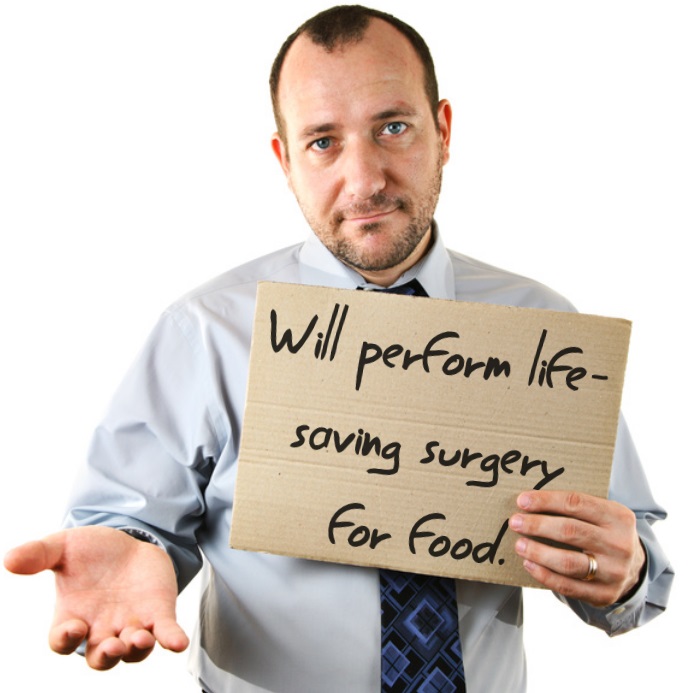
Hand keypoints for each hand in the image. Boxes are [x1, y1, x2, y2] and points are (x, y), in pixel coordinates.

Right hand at [4, 526, 188, 668]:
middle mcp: (101, 628)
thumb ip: (39, 554)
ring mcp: (132, 624)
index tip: (74, 627)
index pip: (64, 642)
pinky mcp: (158, 615)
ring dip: (136, 649)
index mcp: (73, 617)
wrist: (130, 541)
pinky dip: (172, 640)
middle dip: (106, 656)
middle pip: (100, 658)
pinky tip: (178, 643)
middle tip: (112, 646)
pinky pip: (165, 634)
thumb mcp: (64, 547)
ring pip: (132, 653)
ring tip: (139, 638)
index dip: (67, 640)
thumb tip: (9, 560)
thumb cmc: (92, 551)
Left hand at [510, 490, 645, 606]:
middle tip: (515, 522)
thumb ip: (576, 507)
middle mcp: (619, 544)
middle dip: (537, 525)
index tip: (522, 500)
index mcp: (618, 517)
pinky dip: (544, 575)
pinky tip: (529, 564)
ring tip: (519, 544)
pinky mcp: (604, 594)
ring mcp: (613, 572)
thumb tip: (530, 502)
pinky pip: (567, 586)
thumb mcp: (603, 514)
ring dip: (538, 552)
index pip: (576, 503)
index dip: (546, 501)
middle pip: (570, 531)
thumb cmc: (606, 533)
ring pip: (567, 562)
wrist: (635, 568)